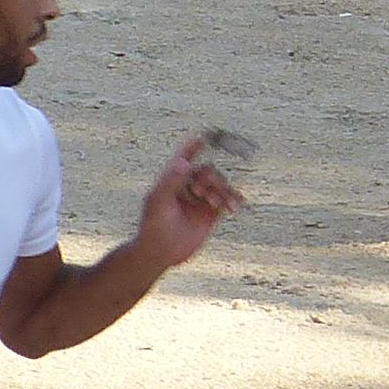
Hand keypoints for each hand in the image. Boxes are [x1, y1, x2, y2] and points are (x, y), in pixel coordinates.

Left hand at [133, 134, 245, 265]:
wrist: (162, 252)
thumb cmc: (153, 225)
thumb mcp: (158, 202)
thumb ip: (171, 181)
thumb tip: (184, 162)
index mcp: (172, 179)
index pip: (184, 158)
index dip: (192, 147)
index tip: (202, 136)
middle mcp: (188, 186)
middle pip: (207, 171)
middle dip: (209, 179)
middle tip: (202, 192)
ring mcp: (201, 199)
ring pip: (219, 185)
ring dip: (221, 191)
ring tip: (217, 204)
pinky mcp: (211, 213)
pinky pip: (226, 201)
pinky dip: (232, 200)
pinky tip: (235, 206)